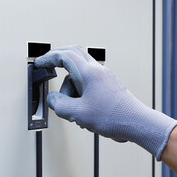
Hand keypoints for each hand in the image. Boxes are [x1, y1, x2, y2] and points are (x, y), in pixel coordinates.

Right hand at [35, 46, 176, 159]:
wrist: (137, 123)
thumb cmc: (114, 117)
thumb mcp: (78, 113)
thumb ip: (59, 105)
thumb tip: (52, 99)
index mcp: (89, 73)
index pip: (64, 56)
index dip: (48, 58)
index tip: (39, 63)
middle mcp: (98, 70)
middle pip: (74, 54)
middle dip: (58, 59)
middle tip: (48, 66)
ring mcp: (104, 77)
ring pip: (80, 72)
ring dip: (70, 86)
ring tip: (74, 109)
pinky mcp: (108, 86)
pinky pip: (88, 82)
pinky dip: (80, 92)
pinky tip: (84, 112)